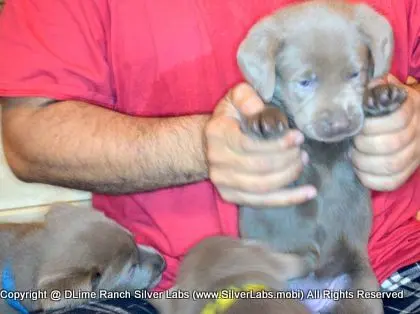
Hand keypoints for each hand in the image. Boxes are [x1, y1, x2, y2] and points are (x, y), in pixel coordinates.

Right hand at [205, 83, 316, 207]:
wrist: (207, 145)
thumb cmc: (228, 120)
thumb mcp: (234, 100)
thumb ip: (246, 98)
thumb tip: (261, 110)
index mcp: (218, 134)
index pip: (249, 144)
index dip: (277, 144)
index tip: (298, 137)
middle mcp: (218, 161)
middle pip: (259, 167)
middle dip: (287, 159)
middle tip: (301, 150)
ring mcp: (223, 182)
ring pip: (263, 186)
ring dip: (288, 175)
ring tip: (301, 162)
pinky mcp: (231, 196)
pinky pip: (262, 202)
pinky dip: (288, 199)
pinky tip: (308, 193)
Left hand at [351, 75, 419, 190]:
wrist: (414, 118)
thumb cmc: (390, 104)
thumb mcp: (385, 91)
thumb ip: (375, 89)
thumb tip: (363, 94)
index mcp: (411, 110)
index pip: (396, 119)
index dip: (372, 125)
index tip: (358, 126)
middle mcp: (417, 133)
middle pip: (391, 144)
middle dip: (364, 145)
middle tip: (353, 142)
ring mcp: (415, 154)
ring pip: (391, 165)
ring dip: (365, 163)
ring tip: (354, 157)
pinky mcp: (409, 171)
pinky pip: (393, 182)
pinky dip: (372, 180)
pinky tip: (360, 171)